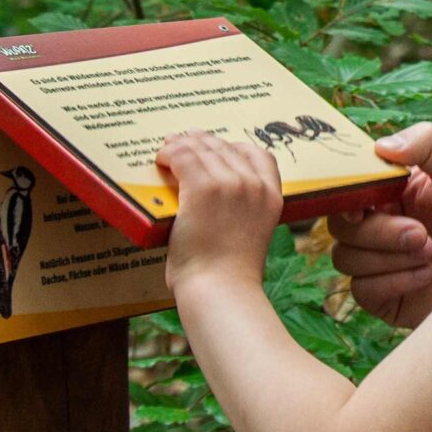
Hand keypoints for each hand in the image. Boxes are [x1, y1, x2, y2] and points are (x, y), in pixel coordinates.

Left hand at [158, 131, 283, 291]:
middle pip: (225, 147)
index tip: (215, 149)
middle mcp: (254, 185)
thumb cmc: (230, 274)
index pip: (259, 155)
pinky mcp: (203, 188)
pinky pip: (182, 157)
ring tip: (167, 148)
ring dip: (181, 145)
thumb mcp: (251, 235)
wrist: (222, 289)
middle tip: (181, 142)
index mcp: (272, 197)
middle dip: (201, 142)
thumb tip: (218, 203)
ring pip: (202, 148)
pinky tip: (160, 159)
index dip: (233, 147)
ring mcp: (230, 184)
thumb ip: (243, 212)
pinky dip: (169, 154)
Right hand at [326, 123, 431, 327]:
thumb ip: (426, 143)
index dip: (344, 198)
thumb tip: (381, 146)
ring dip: (390, 257)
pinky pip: (362, 290)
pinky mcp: (383, 296)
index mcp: (387, 194)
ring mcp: (376, 263)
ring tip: (430, 253)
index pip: (345, 192)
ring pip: (346, 258)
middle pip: (341, 227)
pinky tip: (427, 275)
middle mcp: (376, 227)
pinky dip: (394, 282)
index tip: (362, 207)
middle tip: (423, 235)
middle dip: (381, 233)